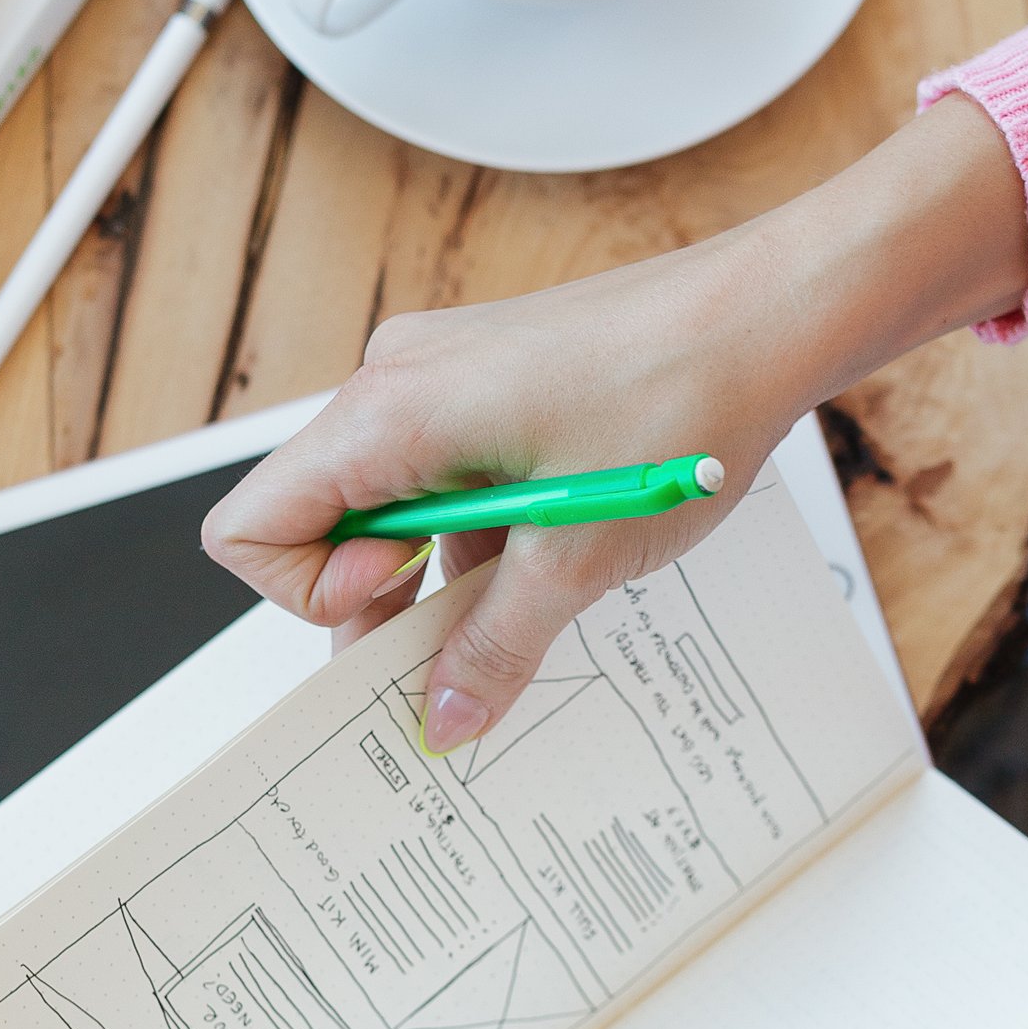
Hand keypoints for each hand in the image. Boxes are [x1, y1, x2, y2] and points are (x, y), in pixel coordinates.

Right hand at [202, 98, 1027, 751]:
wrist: (772, 312)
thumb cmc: (679, 401)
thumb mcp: (575, 561)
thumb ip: (490, 647)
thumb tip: (442, 716)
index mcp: (387, 414)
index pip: (254, 527)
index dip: (312, 596)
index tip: (401, 610)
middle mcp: (396, 382)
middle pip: (322, 519)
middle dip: (382, 598)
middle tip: (469, 638)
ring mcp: (444, 373)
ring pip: (392, 501)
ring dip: (445, 566)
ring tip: (543, 585)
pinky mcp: (493, 376)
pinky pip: (447, 470)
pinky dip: (485, 526)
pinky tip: (564, 549)